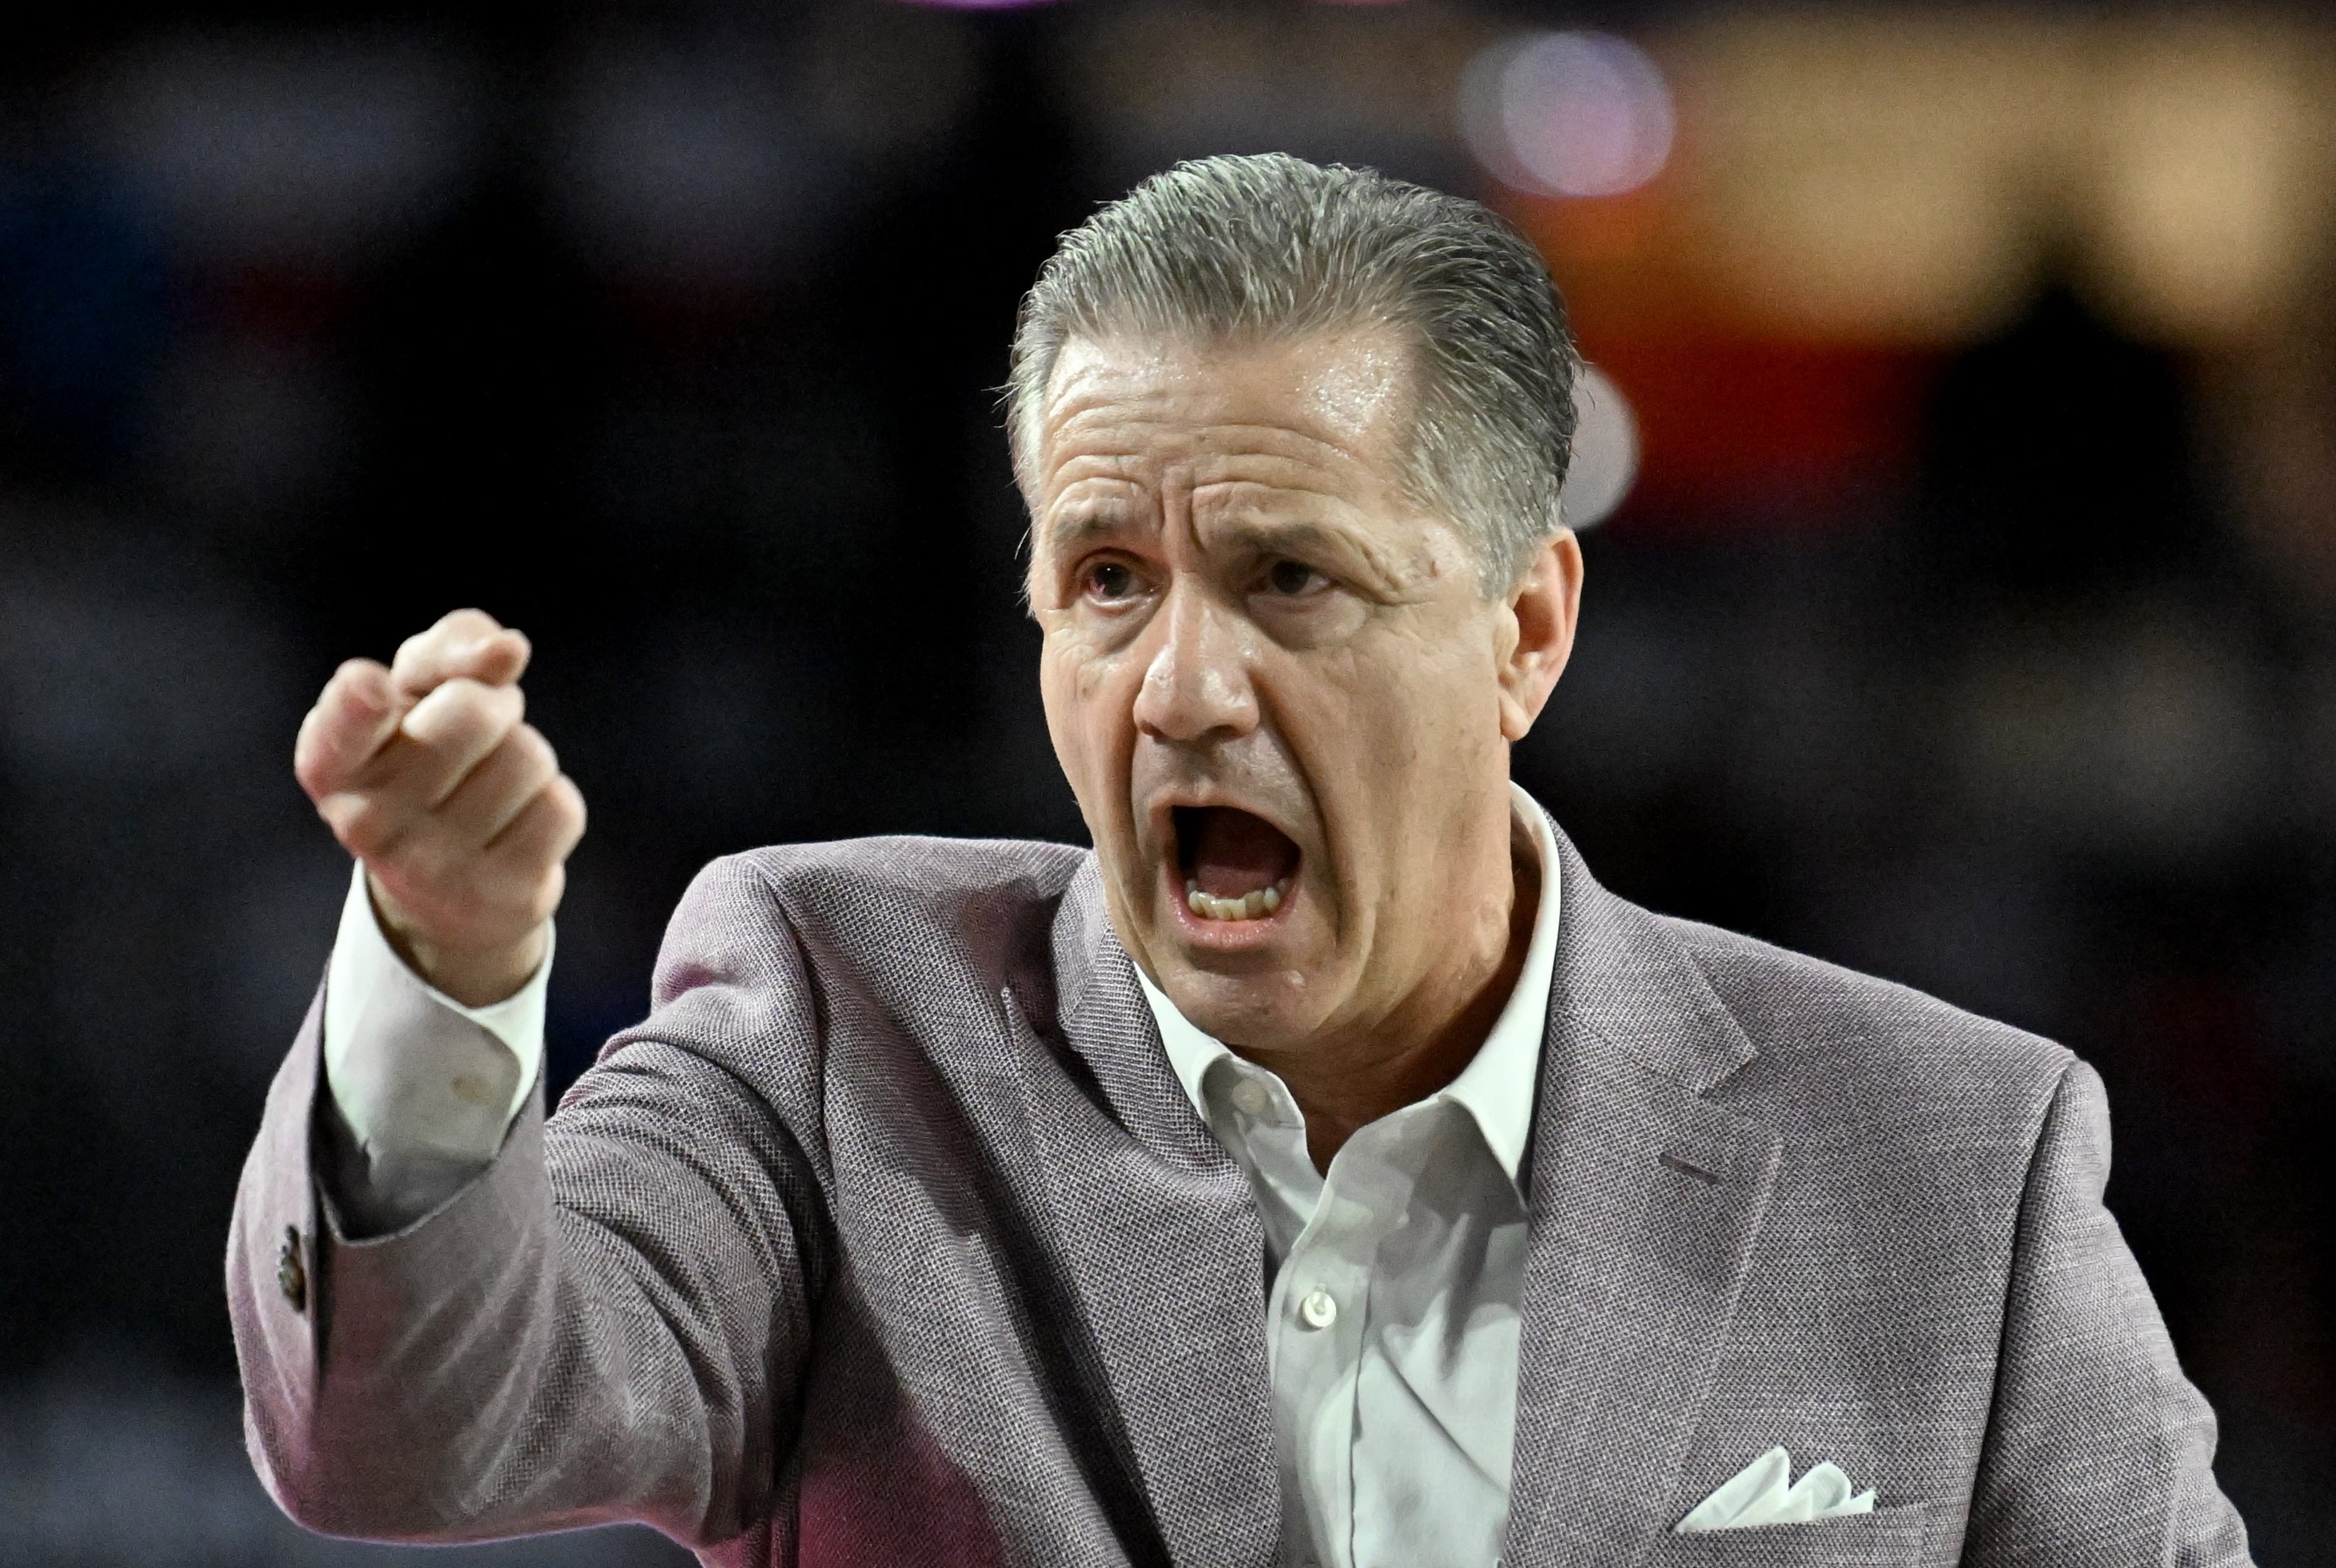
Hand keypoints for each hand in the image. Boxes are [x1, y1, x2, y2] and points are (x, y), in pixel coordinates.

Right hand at [295, 609, 585, 1006]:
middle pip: (474, 710)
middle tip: (471, 740)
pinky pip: (559, 808)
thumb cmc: (429, 757)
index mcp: (332, 766)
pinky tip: (512, 829)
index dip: (361, 698)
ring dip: (523, 759)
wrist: (446, 887)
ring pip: (526, 758)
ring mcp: (433, 868)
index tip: (373, 685)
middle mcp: (367, 822)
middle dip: (492, 707)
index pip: (344, 722)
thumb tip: (507, 649)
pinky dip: (549, 804)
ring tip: (487, 788)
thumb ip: (451, 648)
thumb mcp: (421, 692)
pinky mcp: (498, 897)